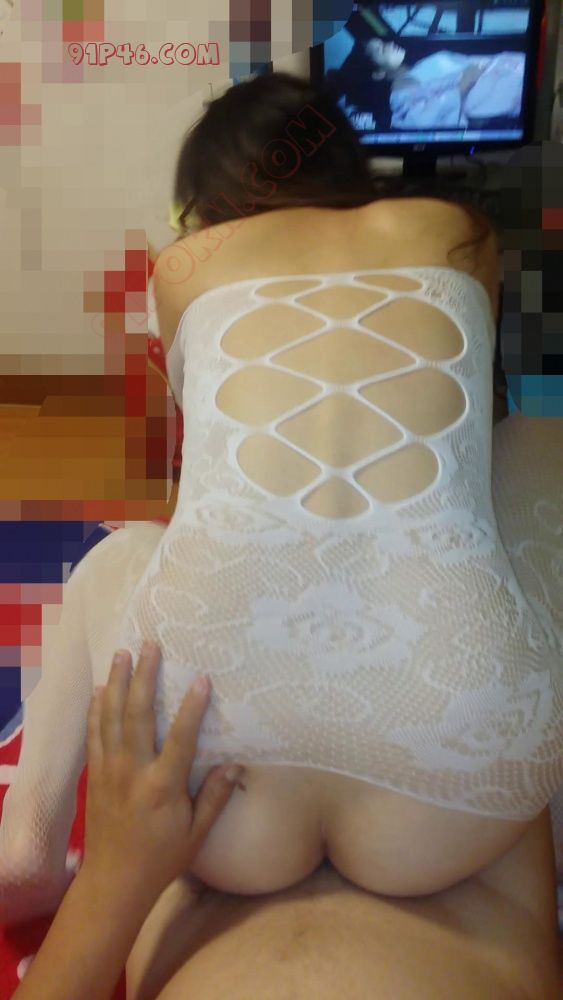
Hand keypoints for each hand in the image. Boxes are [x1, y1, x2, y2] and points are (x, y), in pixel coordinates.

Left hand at [82, 642, 242, 899]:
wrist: (114, 881)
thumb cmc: (161, 858)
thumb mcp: (197, 833)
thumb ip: (214, 796)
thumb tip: (235, 763)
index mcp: (162, 786)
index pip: (180, 737)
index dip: (192, 707)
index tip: (202, 678)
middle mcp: (133, 771)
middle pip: (136, 714)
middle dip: (142, 676)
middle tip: (148, 645)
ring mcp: (109, 770)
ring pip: (110, 717)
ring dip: (115, 683)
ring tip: (120, 654)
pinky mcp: (95, 774)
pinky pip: (94, 734)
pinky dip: (96, 709)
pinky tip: (99, 690)